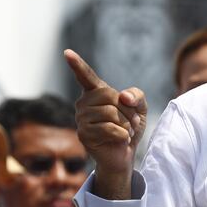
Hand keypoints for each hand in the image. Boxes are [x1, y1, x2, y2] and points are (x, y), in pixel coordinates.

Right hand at [64, 49, 146, 198]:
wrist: (125, 154)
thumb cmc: (129, 128)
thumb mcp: (140, 108)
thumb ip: (136, 96)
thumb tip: (123, 96)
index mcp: (96, 93)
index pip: (86, 76)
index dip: (77, 64)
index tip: (67, 52)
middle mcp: (84, 103)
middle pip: (110, 97)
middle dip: (128, 111)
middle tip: (130, 122)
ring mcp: (81, 118)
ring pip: (111, 114)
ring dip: (126, 124)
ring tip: (125, 131)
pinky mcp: (84, 134)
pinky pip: (109, 128)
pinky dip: (122, 135)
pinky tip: (120, 139)